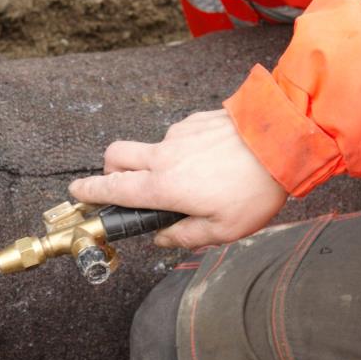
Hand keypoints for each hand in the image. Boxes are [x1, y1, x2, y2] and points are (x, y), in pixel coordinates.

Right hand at [68, 108, 286, 249]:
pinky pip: (179, 137)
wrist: (283, 140)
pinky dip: (186, 151)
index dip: (90, 193)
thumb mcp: (223, 229)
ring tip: (198, 182)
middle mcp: (163, 156)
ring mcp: (179, 134)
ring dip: (159, 165)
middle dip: (110, 172)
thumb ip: (186, 237)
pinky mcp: (196, 120)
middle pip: (115, 157)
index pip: (112, 190)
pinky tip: (215, 163)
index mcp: (163, 186)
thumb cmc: (255, 188)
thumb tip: (163, 239)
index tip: (78, 193)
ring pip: (152, 148)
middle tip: (127, 188)